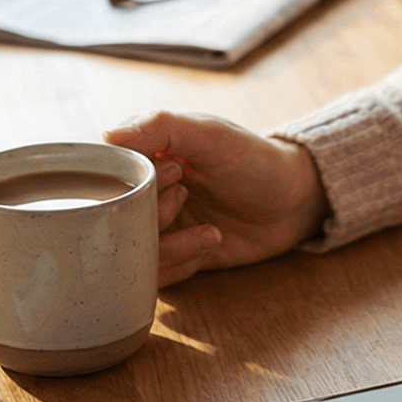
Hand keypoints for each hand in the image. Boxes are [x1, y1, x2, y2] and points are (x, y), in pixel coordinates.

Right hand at [106, 111, 327, 287]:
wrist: (295, 200)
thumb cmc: (254, 159)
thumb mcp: (211, 135)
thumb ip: (162, 127)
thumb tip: (109, 136)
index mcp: (146, 160)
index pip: (106, 177)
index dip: (130, 182)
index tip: (171, 172)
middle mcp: (147, 196)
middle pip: (117, 219)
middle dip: (152, 214)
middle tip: (185, 197)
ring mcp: (162, 229)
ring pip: (133, 251)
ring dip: (168, 244)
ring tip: (209, 228)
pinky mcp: (178, 257)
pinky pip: (157, 274)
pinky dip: (181, 262)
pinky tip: (213, 239)